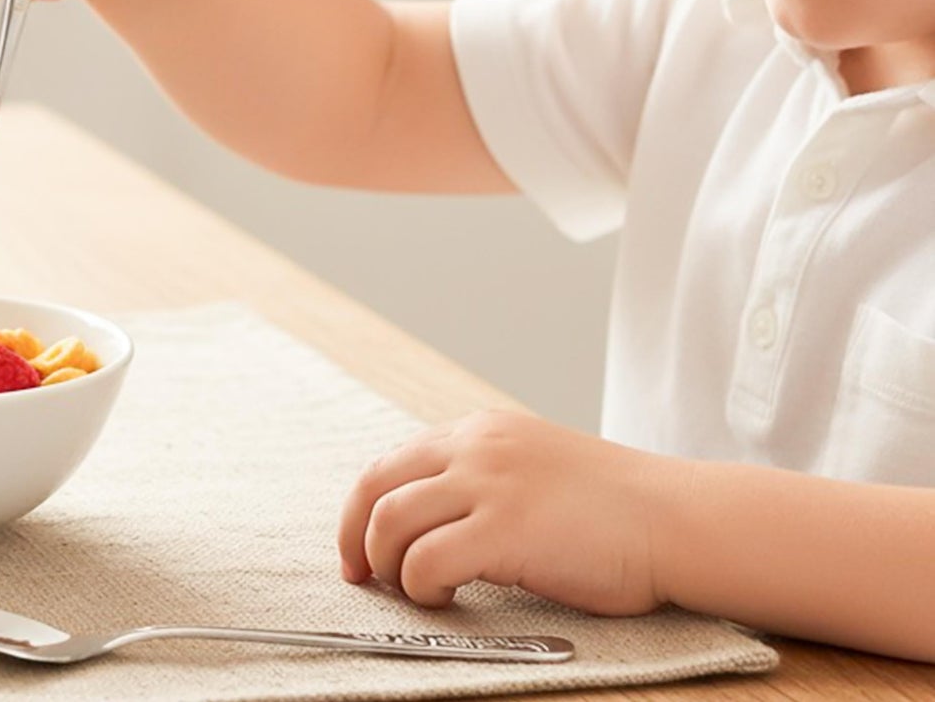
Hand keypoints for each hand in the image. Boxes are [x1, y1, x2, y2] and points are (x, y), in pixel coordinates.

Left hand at [337, 410, 673, 614]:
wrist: (675, 520)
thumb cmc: (615, 510)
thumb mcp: (535, 466)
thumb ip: (486, 477)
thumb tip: (435, 519)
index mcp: (481, 431)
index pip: (393, 462)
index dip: (364, 508)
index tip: (360, 546)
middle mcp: (475, 447)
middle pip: (375, 486)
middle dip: (355, 537)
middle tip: (361, 577)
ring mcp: (487, 484)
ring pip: (389, 523)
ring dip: (387, 567)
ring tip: (412, 592)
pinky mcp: (502, 529)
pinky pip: (425, 561)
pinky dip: (421, 587)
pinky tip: (447, 598)